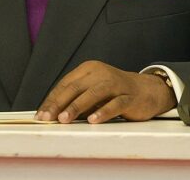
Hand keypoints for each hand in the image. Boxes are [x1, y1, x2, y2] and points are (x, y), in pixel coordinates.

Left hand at [35, 61, 175, 123]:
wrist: (148, 90)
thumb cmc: (115, 92)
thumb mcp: (93, 91)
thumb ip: (76, 99)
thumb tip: (53, 114)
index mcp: (89, 69)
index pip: (66, 84)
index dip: (52, 99)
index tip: (41, 114)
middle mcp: (101, 73)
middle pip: (76, 87)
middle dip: (59, 103)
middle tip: (48, 117)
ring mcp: (116, 84)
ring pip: (93, 93)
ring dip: (77, 107)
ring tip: (64, 119)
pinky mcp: (129, 96)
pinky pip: (115, 104)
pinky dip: (103, 112)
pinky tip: (93, 120)